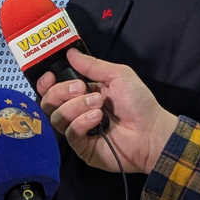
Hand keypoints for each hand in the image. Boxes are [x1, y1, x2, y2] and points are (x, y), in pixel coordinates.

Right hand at [37, 49, 178, 174]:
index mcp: (80, 93)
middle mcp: (74, 111)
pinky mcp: (81, 147)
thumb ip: (92, 65)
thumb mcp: (117, 75)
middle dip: (62, 91)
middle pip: (48, 101)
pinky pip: (70, 133)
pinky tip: (98, 118)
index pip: (51, 89)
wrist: (153, 131)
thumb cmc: (138, 102)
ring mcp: (77, 130)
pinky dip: (82, 122)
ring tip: (98, 104)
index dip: (46, 82)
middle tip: (81, 88)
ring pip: (57, 116)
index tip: (50, 76)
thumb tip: (70, 52)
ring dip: (76, 106)